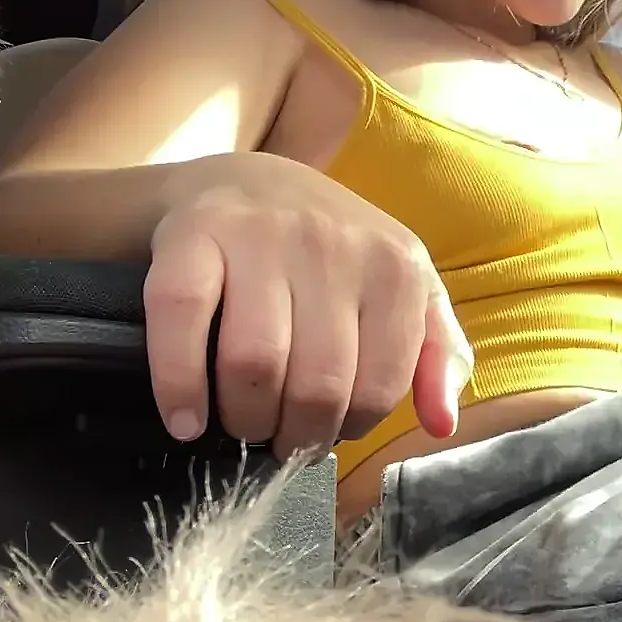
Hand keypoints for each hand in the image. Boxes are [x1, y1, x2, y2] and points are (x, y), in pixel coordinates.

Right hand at [142, 152, 472, 458]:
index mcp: (396, 267)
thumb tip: (442, 425)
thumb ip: (436, 354)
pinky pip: (181, 321)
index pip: (382, 387)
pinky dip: (178, 385)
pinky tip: (184, 420)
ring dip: (245, 418)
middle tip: (282, 440)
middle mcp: (333, 246)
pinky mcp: (193, 233)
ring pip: (254, 362)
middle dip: (298, 435)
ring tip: (241, 426)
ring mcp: (260, 236)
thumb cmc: (337, 254)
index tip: (329, 433)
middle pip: (318, 385)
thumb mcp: (407, 290)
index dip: (352, 427)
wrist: (250, 181)